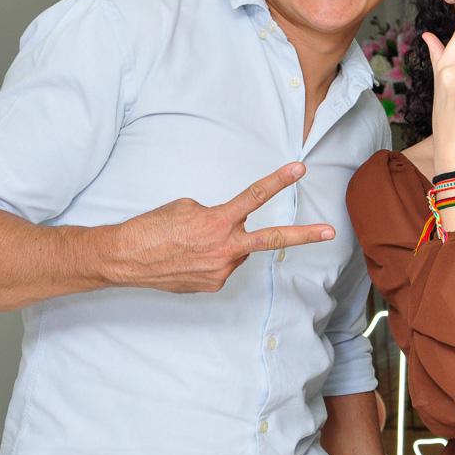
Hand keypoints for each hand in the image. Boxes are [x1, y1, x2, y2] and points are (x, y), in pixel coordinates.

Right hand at [110, 162, 334, 291]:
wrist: (124, 258)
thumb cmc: (152, 227)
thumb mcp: (187, 208)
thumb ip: (217, 215)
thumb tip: (229, 227)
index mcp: (218, 221)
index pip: (255, 196)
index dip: (279, 181)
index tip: (299, 169)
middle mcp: (225, 248)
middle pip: (271, 239)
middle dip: (304, 235)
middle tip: (330, 232)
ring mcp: (220, 270)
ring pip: (237, 252)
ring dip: (225, 245)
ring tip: (193, 245)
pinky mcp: (212, 285)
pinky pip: (222, 267)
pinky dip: (211, 260)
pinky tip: (189, 259)